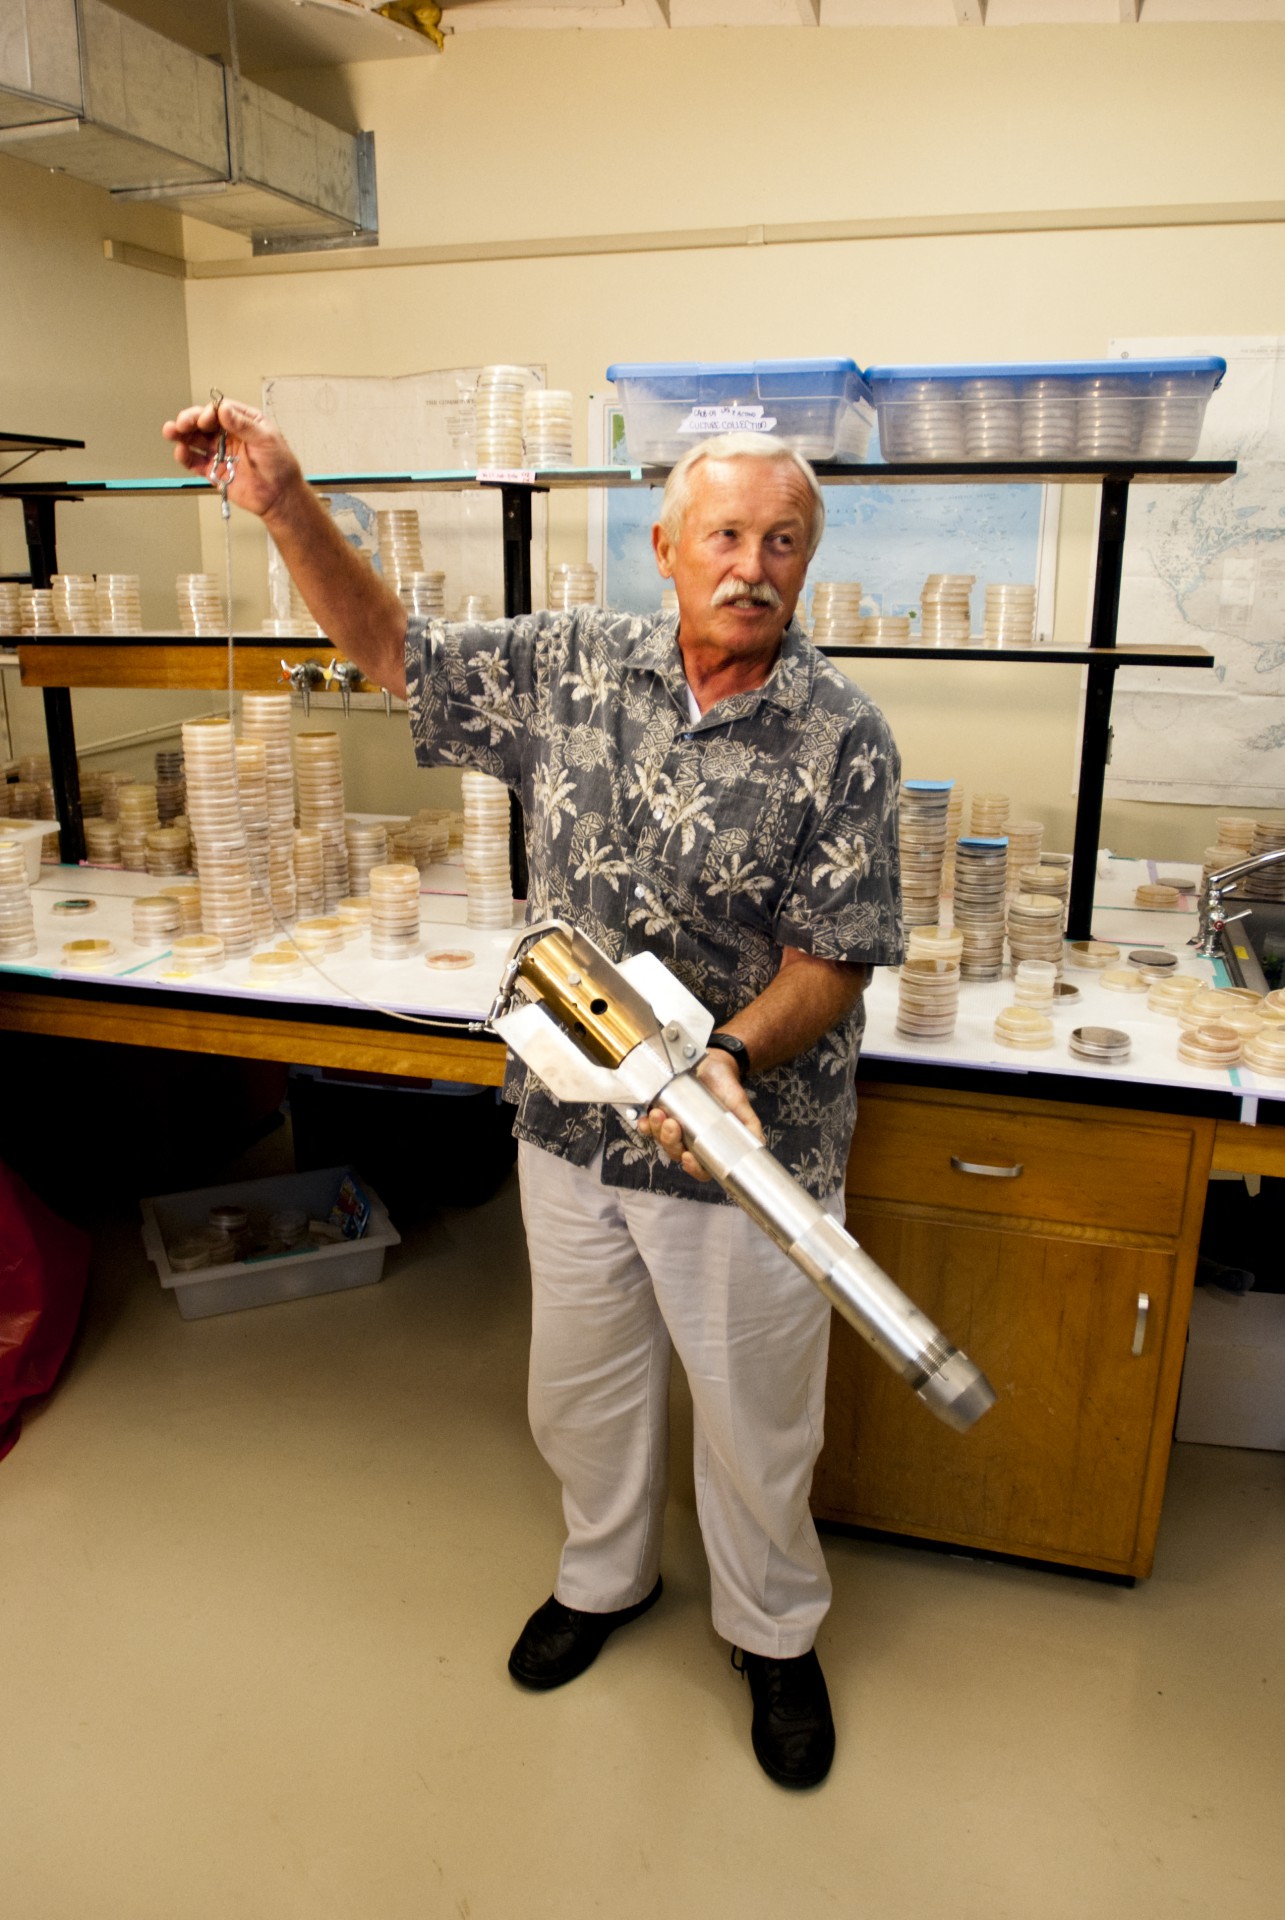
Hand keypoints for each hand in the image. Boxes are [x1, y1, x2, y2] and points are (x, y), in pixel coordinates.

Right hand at [161, 396, 302, 522]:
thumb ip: (243, 424)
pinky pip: (196, 461)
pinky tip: (181, 452)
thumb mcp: (266, 439)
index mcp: (244, 422)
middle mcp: (229, 435)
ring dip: (182, 435)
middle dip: (190, 420)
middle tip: (182, 423)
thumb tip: (224, 409)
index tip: (205, 419)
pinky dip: (186, 457)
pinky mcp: (214, 470)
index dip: (209, 413)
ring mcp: (221, 452)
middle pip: (203, 423)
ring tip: (171, 432)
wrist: (280, 497)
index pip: (220, 411)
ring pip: (196, 439)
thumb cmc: (281, 467)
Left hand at [635, 1049, 763, 1182]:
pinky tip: (647, 1118)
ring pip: (660, 1140)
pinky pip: (648, 1126)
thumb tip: (758, 1145)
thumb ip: (749, 1128)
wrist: (715, 1065)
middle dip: (670, 1141)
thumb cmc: (728, 1090)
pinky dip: (646, 1124)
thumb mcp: (742, 1108)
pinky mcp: (661, 1113)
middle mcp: (689, 1141)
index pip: (701, 1168)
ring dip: (657, 1131)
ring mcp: (673, 1128)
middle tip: (673, 1125)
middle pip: (675, 1153)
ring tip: (660, 1114)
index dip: (693, 1168)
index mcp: (708, 1146)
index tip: (688, 1157)